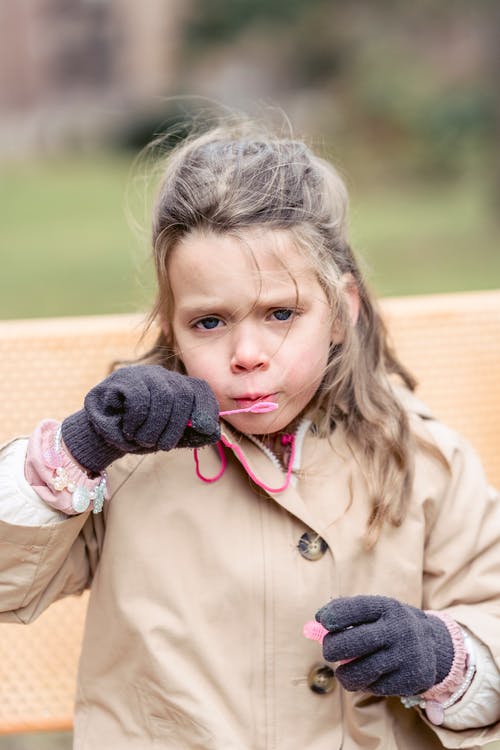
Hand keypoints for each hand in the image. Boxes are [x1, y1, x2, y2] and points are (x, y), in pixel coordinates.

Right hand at [61, 365, 219, 474]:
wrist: (101, 435)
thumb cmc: (137, 434)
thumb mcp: (167, 437)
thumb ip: (190, 434)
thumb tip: (214, 432)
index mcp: (176, 387)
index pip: (199, 389)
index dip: (206, 407)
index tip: (205, 428)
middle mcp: (161, 376)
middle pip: (182, 394)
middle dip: (176, 426)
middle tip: (163, 445)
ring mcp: (142, 374)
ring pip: (161, 397)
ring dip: (153, 427)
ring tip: (143, 439)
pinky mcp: (122, 379)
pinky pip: (139, 398)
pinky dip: (137, 420)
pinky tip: (129, 429)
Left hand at [315, 595, 453, 695]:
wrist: (433, 645)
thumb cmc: (389, 625)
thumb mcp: (375, 612)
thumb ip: (344, 615)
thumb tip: (314, 626)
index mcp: (388, 608)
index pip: (356, 608)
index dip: (334, 615)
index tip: (322, 621)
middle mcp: (398, 630)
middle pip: (353, 643)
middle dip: (332, 648)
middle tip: (329, 651)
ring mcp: (405, 656)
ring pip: (360, 672)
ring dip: (344, 673)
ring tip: (344, 669)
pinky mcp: (410, 679)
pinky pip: (374, 687)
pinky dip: (365, 683)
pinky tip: (370, 675)